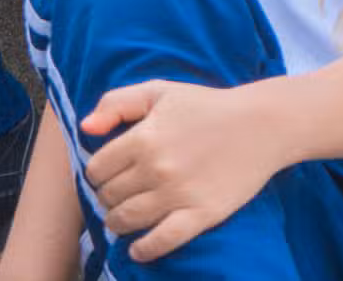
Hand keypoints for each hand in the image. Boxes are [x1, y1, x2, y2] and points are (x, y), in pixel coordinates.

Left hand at [82, 80, 287, 263]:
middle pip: (110, 196)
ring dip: (117, 223)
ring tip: (119, 221)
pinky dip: (145, 250)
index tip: (103, 176)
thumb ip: (115, 104)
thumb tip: (84, 129)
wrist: (258, 125)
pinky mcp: (203, 214)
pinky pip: (165, 240)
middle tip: (112, 198)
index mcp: (141, 138)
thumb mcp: (156, 91)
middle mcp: (155, 168)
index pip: (97, 169)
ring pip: (129, 219)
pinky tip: (137, 251)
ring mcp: (179, 194)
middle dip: (106, 198)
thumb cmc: (204, 105)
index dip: (95, 175)